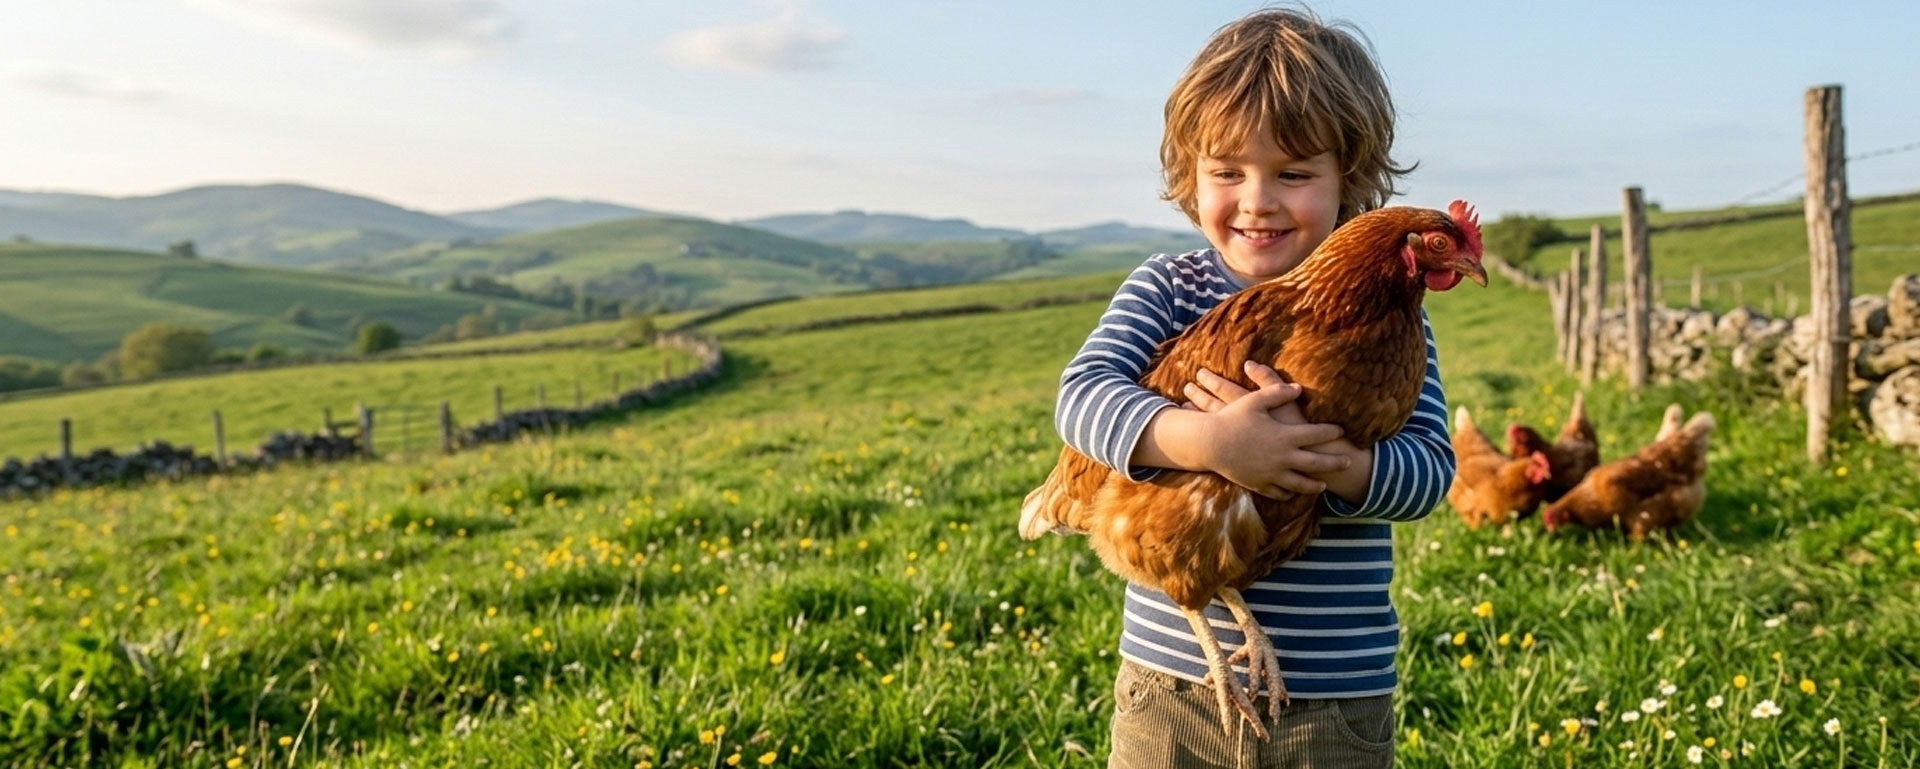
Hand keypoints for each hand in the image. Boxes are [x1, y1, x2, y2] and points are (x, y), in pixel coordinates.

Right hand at [1181, 361, 1348, 499]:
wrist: (1210, 444)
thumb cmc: (1231, 419)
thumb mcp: (1254, 401)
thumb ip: (1277, 392)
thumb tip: (1298, 387)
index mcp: (1284, 436)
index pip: (1315, 434)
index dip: (1330, 432)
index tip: (1341, 430)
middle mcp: (1282, 458)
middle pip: (1317, 463)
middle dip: (1335, 463)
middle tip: (1349, 462)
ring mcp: (1271, 474)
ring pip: (1300, 484)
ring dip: (1315, 485)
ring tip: (1324, 485)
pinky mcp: (1259, 484)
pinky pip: (1279, 492)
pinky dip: (1289, 493)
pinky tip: (1295, 492)